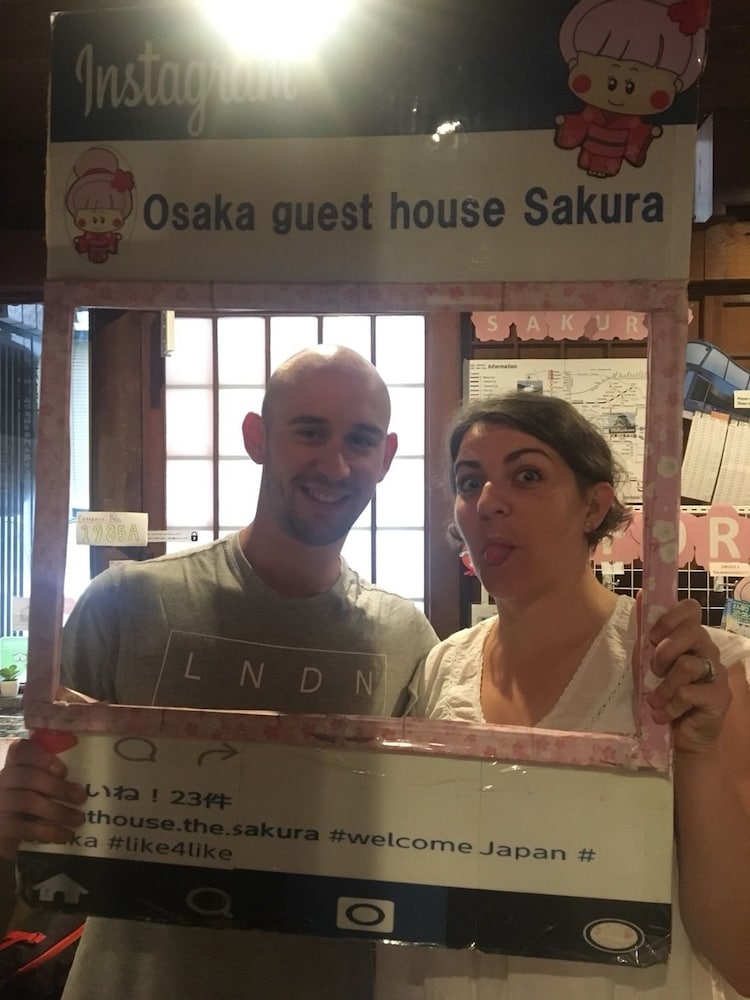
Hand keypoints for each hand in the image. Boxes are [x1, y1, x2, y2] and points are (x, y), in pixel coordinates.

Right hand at [0, 737, 86, 860]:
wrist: (6, 836)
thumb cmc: (27, 809)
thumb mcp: (38, 789)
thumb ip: (51, 779)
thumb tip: (81, 784)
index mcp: (14, 766)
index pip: (21, 750)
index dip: (42, 756)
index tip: (63, 770)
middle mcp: (3, 781)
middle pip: (29, 776)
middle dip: (59, 787)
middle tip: (81, 797)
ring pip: (28, 801)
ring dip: (58, 811)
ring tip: (79, 819)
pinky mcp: (0, 826)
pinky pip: (24, 827)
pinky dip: (48, 831)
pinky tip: (65, 835)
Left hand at [641, 595, 731, 753]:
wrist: (680, 735)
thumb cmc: (662, 694)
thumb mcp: (647, 662)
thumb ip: (646, 633)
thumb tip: (640, 595)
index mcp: (692, 638)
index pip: (691, 609)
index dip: (670, 618)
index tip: (652, 637)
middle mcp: (708, 650)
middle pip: (692, 632)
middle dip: (664, 652)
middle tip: (654, 671)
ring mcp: (717, 673)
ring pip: (687, 665)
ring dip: (664, 686)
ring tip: (655, 700)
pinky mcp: (720, 696)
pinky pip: (688, 693)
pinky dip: (670, 706)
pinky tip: (664, 714)